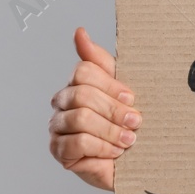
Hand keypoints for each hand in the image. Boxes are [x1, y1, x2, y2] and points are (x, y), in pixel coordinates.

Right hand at [48, 26, 141, 191]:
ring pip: (80, 118)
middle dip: (114, 110)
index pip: (83, 71)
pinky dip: (102, 147)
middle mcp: (62, 102)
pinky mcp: (59, 151)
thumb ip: (101, 61)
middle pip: (82, 94)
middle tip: (135, 122)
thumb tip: (79, 32)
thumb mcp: (123, 89)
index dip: (111, 85)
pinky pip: (77, 142)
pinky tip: (115, 152)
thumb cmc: (129, 123)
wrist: (136, 161)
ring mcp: (57, 127)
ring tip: (129, 140)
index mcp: (77, 83)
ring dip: (111, 130)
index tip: (132, 98)